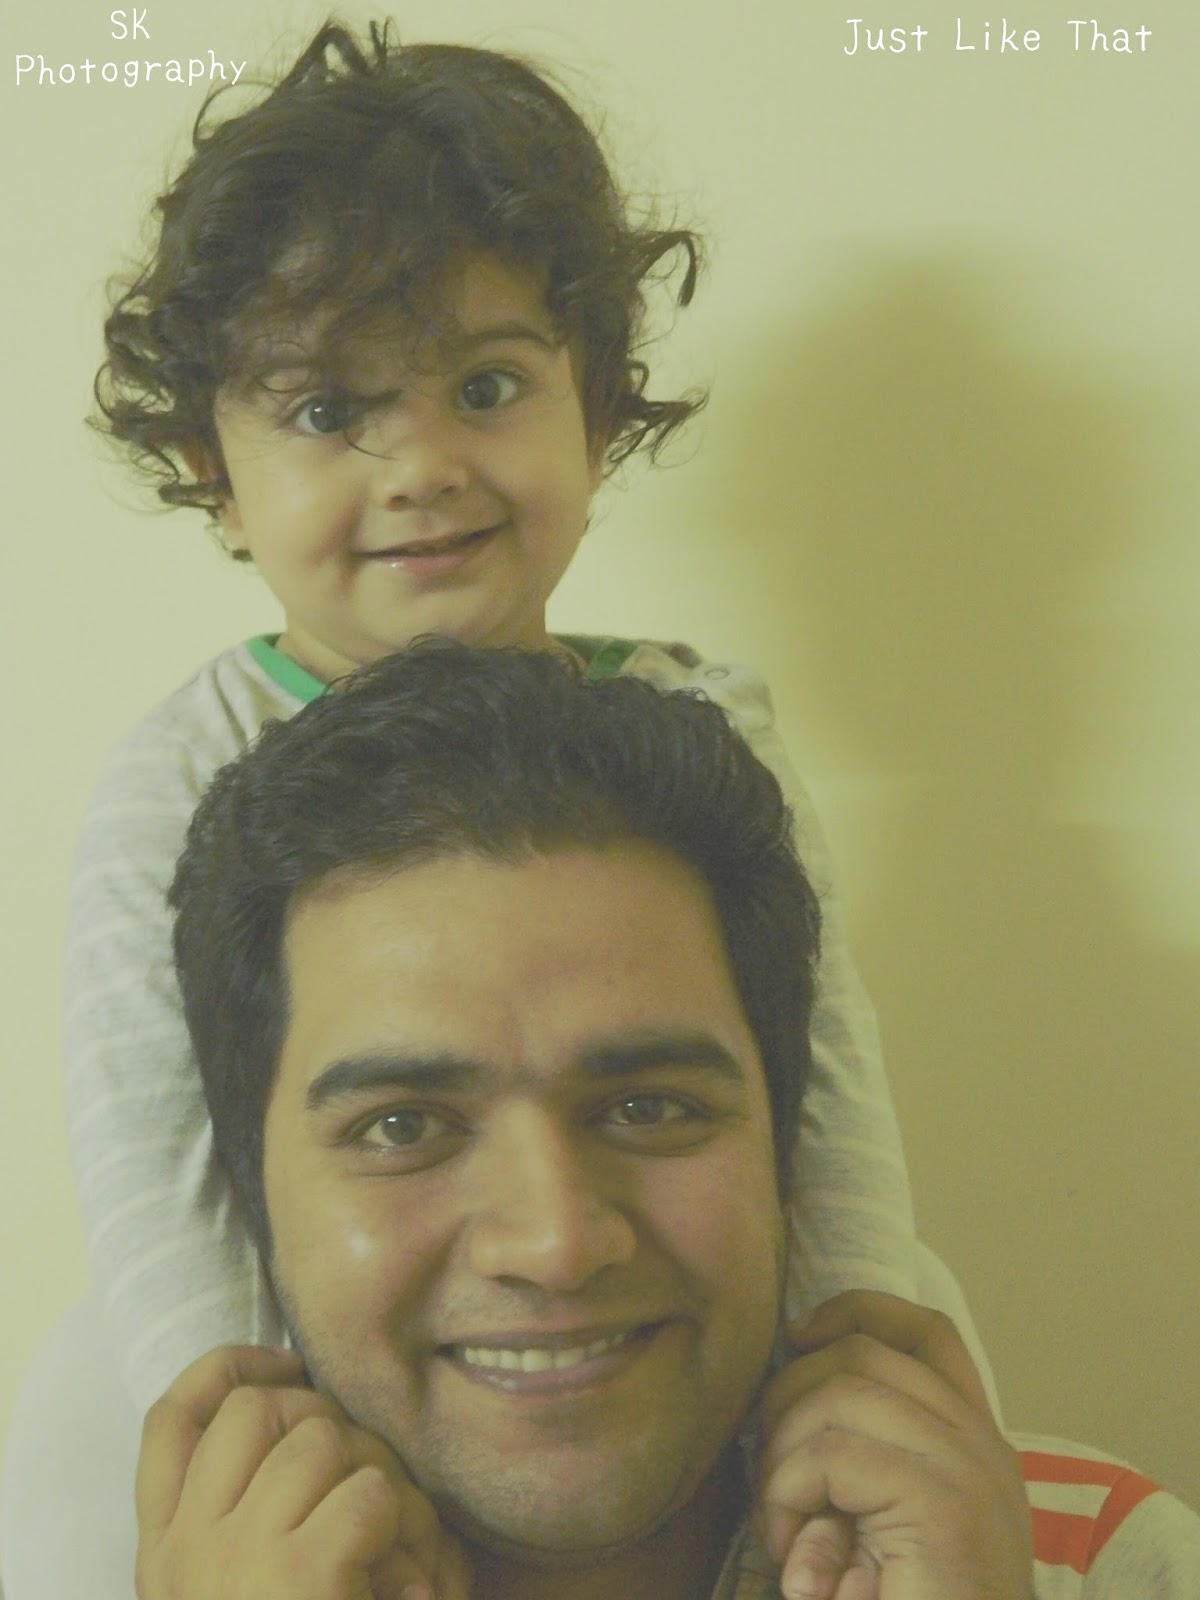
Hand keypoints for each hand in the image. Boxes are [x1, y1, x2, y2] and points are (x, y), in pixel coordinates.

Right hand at [136, 1345, 470, 1599]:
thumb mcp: (249, 1583)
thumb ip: (245, 1508)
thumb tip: (292, 1394)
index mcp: (168, 1555)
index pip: (172, 1419)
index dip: (225, 1369)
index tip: (281, 1366)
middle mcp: (188, 1552)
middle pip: (258, 1410)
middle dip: (326, 1425)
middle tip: (366, 1489)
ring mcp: (236, 1560)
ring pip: (323, 1440)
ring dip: (381, 1482)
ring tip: (396, 1555)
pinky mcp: (297, 1579)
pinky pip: (371, 1494)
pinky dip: (406, 1531)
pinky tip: (404, 1586)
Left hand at [757, 1293, 1032, 1599]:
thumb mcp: (877, 1530)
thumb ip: (851, 1464)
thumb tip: (784, 1390)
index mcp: (978, 1444)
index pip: (926, 1332)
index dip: (857, 1311)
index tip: (797, 1335)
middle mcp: (983, 1445)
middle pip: (862, 1354)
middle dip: (790, 1398)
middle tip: (775, 1484)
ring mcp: (971, 1468)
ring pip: (837, 1393)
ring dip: (784, 1458)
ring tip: (784, 1533)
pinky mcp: (945, 1504)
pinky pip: (831, 1454)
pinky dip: (789, 1496)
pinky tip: (795, 1561)